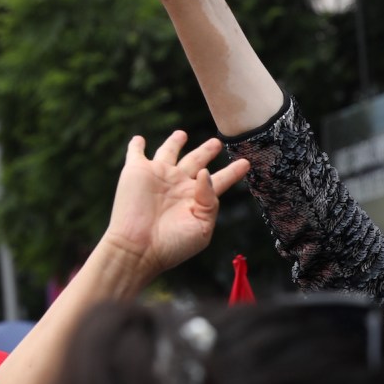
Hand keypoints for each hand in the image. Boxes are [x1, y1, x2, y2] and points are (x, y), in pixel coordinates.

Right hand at [103, 130, 249, 279]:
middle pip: (197, 162)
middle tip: (217, 142)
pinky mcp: (136, 171)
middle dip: (207, 151)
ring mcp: (158, 176)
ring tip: (182, 134)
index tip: (246, 163)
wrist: (139, 249)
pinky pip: (136, 153)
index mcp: (197, 199)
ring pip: (170, 152)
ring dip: (175, 142)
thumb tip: (205, 173)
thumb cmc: (172, 244)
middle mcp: (179, 185)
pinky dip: (136, 145)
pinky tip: (138, 139)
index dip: (233, 172)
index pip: (220, 181)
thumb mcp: (202, 227)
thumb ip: (209, 200)